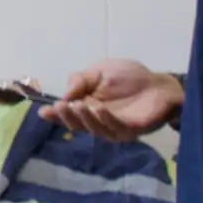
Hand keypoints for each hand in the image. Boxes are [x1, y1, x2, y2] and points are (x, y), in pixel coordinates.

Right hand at [42, 59, 182, 139]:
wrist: (159, 84)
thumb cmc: (130, 77)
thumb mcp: (99, 71)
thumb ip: (80, 80)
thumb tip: (64, 95)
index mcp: (88, 107)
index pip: (69, 114)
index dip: (56, 114)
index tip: (43, 111)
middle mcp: (98, 120)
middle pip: (78, 125)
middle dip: (67, 117)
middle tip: (61, 107)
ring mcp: (114, 128)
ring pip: (94, 129)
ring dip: (84, 118)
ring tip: (78, 106)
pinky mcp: (130, 130)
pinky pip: (115, 127)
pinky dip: (105, 119)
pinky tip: (99, 109)